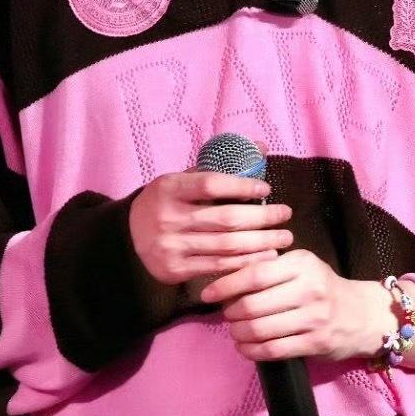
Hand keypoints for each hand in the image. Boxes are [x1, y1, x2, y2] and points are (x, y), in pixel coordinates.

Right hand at [128, 170, 292, 285]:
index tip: (266, 189)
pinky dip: (245, 262)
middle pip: (225, 219)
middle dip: (262, 217)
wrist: (129, 235)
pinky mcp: (174, 269)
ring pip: (226, 246)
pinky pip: (217, 266)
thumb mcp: (183, 178)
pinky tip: (265, 256)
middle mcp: (168, 217)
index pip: (211, 184)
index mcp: (169, 187)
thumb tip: (260, 146)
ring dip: (261, 242)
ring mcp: (170, 245)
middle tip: (285, 214)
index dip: (242, 186)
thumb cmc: (167, 202)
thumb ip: (219, 166)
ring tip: (283, 238)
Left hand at [198, 250, 373, 362]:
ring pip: (260, 329)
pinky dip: (252, 351)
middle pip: (253, 304)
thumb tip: (225, 278)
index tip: (209, 293)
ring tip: (235, 331)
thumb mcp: (302, 267)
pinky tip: (245, 348)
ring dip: (239, 333)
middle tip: (227, 315)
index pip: (255, 273)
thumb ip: (270, 269)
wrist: (364, 314)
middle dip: (231, 313)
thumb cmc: (324, 287)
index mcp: (301, 263)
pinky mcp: (316, 343)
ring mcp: (314, 317)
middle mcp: (309, 288)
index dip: (227, 285)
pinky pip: (273, 350)